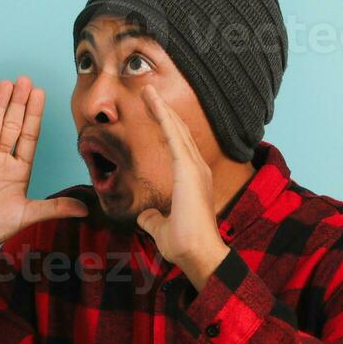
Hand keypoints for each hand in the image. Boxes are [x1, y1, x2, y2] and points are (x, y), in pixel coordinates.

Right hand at [0, 76, 87, 263]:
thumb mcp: (28, 215)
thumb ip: (55, 208)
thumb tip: (87, 209)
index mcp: (18, 169)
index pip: (29, 136)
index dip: (34, 115)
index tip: (40, 93)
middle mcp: (0, 160)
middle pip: (11, 125)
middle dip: (18, 103)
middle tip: (25, 80)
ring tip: (7, 84)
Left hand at [134, 85, 229, 288]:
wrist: (198, 253)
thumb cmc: (184, 245)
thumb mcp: (162, 228)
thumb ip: (154, 219)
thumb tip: (144, 216)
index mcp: (193, 181)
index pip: (178, 148)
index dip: (167, 128)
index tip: (156, 113)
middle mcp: (197, 170)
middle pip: (178, 133)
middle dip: (164, 112)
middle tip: (150, 92)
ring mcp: (195, 168)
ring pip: (176, 129)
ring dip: (162, 108)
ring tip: (148, 90)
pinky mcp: (188, 169)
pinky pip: (173, 136)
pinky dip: (163, 117)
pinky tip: (154, 102)